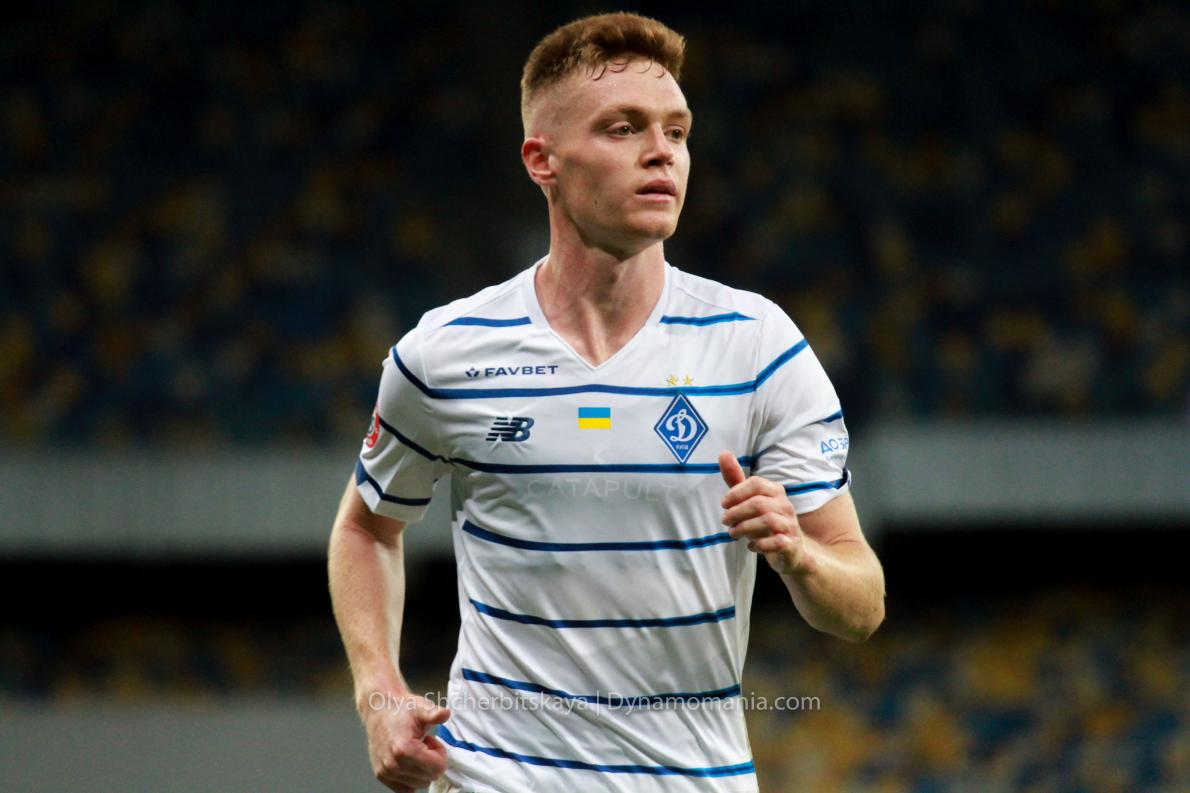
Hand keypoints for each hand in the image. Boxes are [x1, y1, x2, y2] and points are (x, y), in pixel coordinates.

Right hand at [362, 691, 450, 791]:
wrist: (379, 710)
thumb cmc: (400, 709)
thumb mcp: (421, 708)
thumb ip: (434, 714)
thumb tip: (445, 713)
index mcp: (405, 749)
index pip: (437, 768)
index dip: (440, 754)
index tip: (432, 742)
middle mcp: (393, 764)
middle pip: (430, 777)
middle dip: (432, 762)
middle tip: (424, 745)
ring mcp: (386, 771)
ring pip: (419, 784)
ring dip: (421, 769)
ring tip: (415, 751)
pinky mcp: (381, 775)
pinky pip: (405, 789)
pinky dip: (411, 778)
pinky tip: (408, 761)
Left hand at [718, 451, 817, 576]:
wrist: (792, 550)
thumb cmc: (766, 521)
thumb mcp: (750, 500)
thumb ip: (736, 480)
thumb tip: (723, 453)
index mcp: (775, 491)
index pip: (756, 484)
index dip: (736, 492)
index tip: (724, 504)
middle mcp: (785, 506)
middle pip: (758, 503)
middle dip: (737, 512)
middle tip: (725, 521)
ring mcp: (790, 525)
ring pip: (768, 521)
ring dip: (744, 528)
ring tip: (733, 533)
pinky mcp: (792, 545)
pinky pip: (777, 542)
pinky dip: (760, 545)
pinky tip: (751, 546)